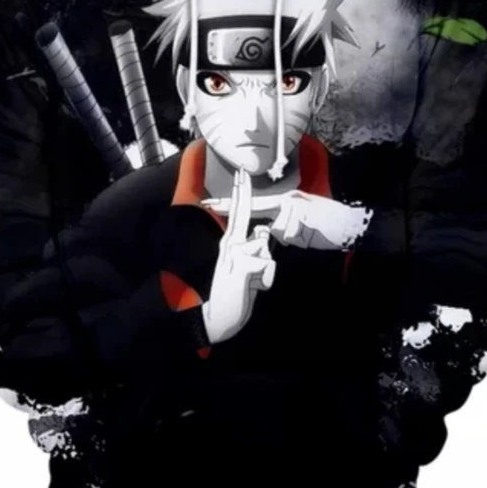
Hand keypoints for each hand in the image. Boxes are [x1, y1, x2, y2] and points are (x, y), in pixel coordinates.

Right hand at [201, 169, 275, 343]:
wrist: (219, 317)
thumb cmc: (235, 291)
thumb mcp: (245, 267)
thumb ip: (254, 248)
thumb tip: (262, 232)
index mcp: (231, 243)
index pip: (238, 213)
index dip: (241, 193)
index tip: (242, 175)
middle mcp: (230, 245)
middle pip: (241, 214)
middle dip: (243, 193)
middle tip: (242, 170)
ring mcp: (235, 256)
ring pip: (265, 248)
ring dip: (266, 268)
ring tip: (252, 282)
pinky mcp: (243, 268)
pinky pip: (267, 266)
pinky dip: (266, 280)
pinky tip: (253, 289)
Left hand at [201, 189, 371, 250]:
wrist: (351, 225)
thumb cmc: (327, 227)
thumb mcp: (300, 225)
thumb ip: (281, 225)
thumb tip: (266, 231)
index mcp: (285, 201)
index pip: (253, 203)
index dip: (231, 203)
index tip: (210, 203)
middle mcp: (286, 199)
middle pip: (256, 207)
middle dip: (230, 205)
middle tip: (208, 204)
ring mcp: (292, 204)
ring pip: (275, 229)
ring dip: (291, 238)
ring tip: (308, 233)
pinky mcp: (299, 212)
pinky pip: (288, 233)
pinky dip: (299, 238)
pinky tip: (312, 232)